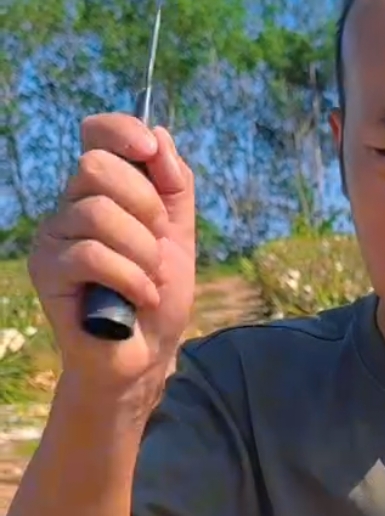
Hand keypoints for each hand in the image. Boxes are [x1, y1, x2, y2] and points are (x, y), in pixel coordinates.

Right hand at [28, 113, 195, 393]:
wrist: (144, 357)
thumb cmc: (156, 299)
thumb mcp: (179, 238)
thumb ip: (174, 188)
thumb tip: (159, 135)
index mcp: (100, 193)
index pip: (95, 135)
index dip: (122, 132)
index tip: (151, 152)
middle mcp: (70, 207)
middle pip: (96, 167)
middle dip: (145, 206)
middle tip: (159, 247)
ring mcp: (54, 238)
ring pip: (98, 213)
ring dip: (142, 251)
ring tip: (151, 280)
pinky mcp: (47, 271)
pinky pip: (91, 254)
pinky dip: (130, 277)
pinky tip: (141, 298)